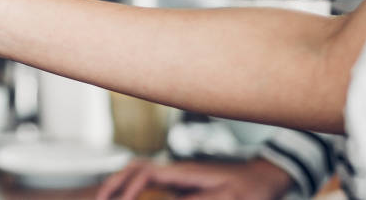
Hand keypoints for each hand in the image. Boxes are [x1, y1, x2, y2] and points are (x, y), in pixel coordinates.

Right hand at [96, 159, 293, 199]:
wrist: (266, 176)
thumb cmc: (251, 188)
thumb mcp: (227, 198)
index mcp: (184, 172)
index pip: (145, 174)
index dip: (128, 189)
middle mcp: (177, 169)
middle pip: (135, 168)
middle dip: (114, 183)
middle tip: (99, 199)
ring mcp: (178, 174)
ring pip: (139, 172)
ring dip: (121, 183)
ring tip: (106, 197)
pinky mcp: (182, 181)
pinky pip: (149, 180)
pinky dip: (133, 186)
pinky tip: (129, 197)